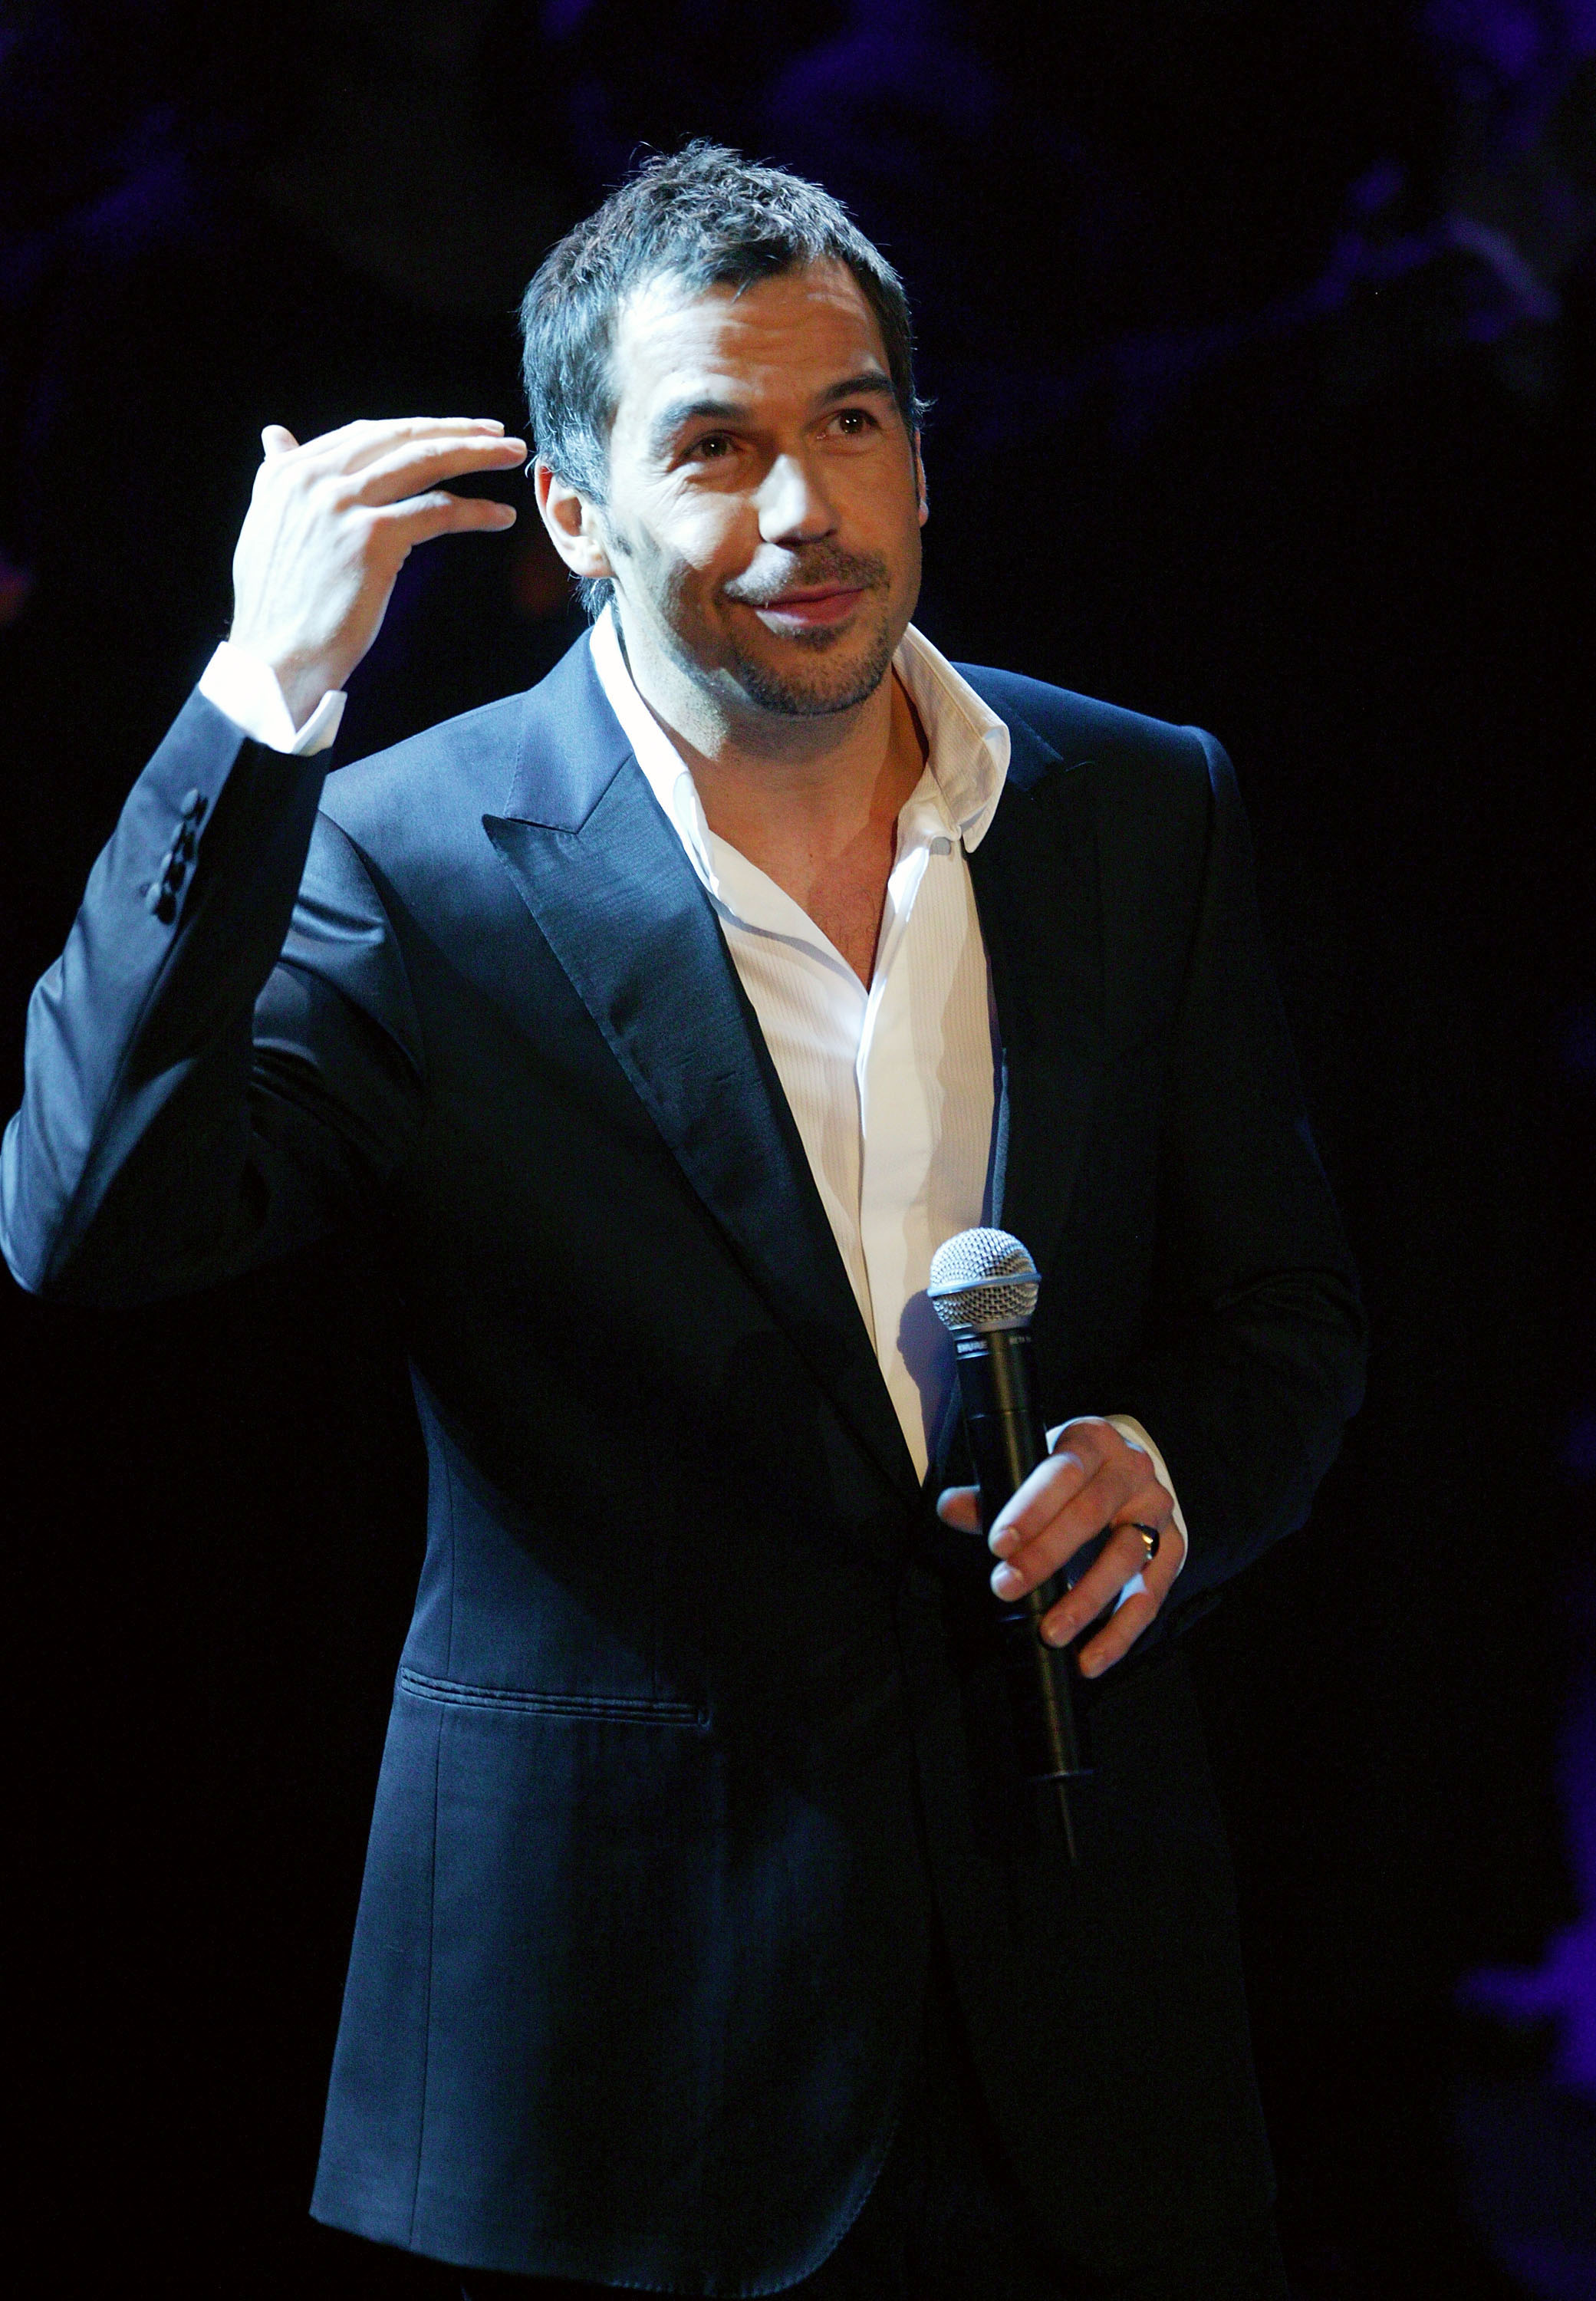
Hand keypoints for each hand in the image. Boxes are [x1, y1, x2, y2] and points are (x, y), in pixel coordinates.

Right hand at [228, 417, 526, 726]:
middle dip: (457, 430)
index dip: (418, 428)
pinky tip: (501, 516)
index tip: (456, 428)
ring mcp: (343, 505)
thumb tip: (275, 437)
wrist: (274, 659)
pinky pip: (437, 511)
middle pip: (401, 438)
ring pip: (425, 463)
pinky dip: (476, 511)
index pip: (367, 434)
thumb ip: (277, 478)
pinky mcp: (372, 538)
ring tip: (512, 456)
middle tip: (498, 433)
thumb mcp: (267, 525)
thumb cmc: (277, 607)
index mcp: (289, 472)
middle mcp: (313, 478)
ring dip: (477, 454)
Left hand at [935, 1417, 1185, 1677]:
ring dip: (1086, 1601)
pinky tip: (1090, 1658)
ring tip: (1050, 1633)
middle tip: (1006, 1589)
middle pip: (1092, 1515)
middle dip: (1046, 1557)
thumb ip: (991, 1492)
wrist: (1122, 1473)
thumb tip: (950, 1509)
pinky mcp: (1173, 1550)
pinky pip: (1151, 1595)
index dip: (1030, 1508)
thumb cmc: (1065, 1476)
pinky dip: (1121, 1632)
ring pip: (1126, 1557)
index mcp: (1093, 1440)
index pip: (1062, 1472)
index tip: (998, 1545)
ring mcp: (1158, 1509)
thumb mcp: (1030, 1471)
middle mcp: (1132, 1469)